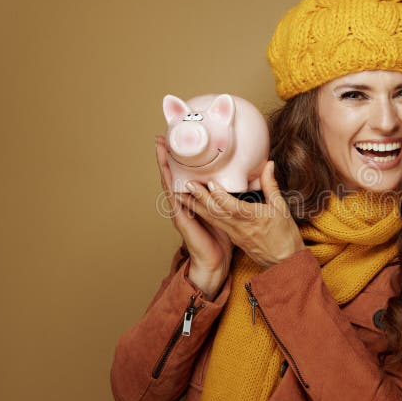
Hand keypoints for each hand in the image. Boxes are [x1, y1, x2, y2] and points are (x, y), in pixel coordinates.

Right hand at [155, 135, 232, 299]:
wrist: (214, 263)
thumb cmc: (221, 240)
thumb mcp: (228, 212)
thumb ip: (230, 195)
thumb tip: (242, 180)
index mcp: (195, 201)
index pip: (185, 176)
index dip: (181, 160)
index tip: (179, 142)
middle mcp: (184, 203)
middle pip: (173, 175)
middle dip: (167, 157)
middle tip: (162, 137)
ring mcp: (181, 210)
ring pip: (170, 183)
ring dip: (163, 165)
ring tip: (159, 148)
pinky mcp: (182, 219)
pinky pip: (174, 198)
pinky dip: (169, 184)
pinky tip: (166, 173)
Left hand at [178, 160, 305, 267]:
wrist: (283, 262)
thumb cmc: (284, 236)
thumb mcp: (281, 208)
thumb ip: (271, 185)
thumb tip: (268, 165)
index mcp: (252, 218)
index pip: (231, 206)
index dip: (220, 195)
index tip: (210, 183)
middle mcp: (239, 227)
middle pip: (216, 211)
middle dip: (200, 198)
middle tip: (187, 184)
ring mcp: (233, 233)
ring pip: (211, 218)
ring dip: (196, 205)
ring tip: (182, 193)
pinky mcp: (232, 236)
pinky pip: (215, 223)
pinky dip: (203, 213)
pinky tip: (194, 206)